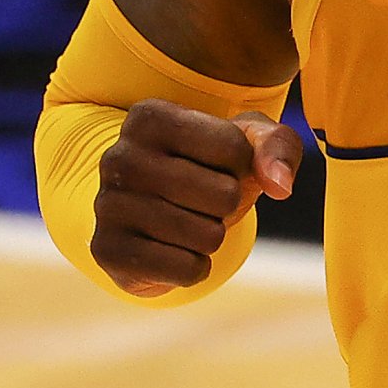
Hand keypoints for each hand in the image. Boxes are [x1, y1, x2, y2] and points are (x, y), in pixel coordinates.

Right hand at [91, 99, 304, 296]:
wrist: (151, 217)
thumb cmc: (206, 168)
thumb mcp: (245, 143)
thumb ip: (276, 146)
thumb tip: (280, 185)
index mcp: (150, 116)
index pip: (235, 148)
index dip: (242, 165)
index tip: (217, 164)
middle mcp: (119, 156)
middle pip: (226, 194)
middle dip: (229, 204)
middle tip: (204, 200)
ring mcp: (107, 205)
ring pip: (209, 236)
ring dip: (212, 236)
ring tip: (188, 221)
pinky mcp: (107, 251)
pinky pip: (187, 270)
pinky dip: (195, 267)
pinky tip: (173, 249)